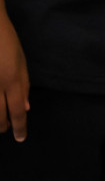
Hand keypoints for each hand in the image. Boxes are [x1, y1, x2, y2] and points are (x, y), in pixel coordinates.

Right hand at [0, 12, 29, 141]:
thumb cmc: (6, 42)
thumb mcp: (21, 61)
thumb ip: (24, 85)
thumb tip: (26, 107)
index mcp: (13, 80)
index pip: (18, 111)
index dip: (20, 127)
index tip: (21, 138)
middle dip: (4, 127)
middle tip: (7, 129)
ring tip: (0, 125)